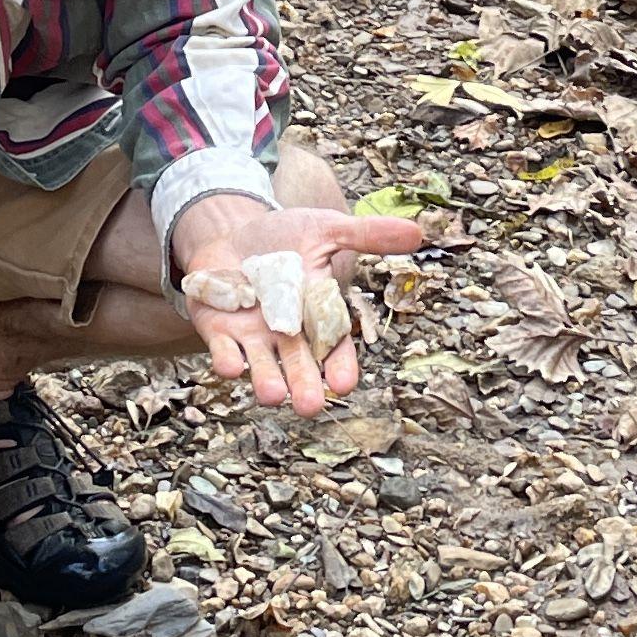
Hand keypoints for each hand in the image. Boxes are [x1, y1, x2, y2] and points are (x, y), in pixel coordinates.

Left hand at [166, 196, 432, 415]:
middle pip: (299, 366)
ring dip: (265, 381)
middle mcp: (287, 335)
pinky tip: (230, 366)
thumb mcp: (325, 230)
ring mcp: (252, 337)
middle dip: (304, 386)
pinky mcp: (219, 331)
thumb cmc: (284, 237)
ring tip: (272, 394)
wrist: (231, 233)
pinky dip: (226, 359)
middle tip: (311, 406)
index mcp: (318, 315)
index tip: (345, 382)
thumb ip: (366, 235)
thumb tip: (418, 231)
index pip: (334, 347)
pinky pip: (223, 350)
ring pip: (261, 367)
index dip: (340, 365)